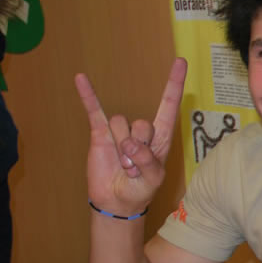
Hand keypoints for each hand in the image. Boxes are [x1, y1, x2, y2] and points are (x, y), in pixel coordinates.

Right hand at [75, 59, 186, 215]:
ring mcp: (120, 131)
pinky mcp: (100, 134)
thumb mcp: (154, 178)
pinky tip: (81, 78)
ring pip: (121, 124)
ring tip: (123, 166)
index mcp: (161, 136)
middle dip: (138, 149)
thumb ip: (147, 161)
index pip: (168, 104)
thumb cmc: (141, 188)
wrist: (117, 200)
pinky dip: (87, 95)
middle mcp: (141, 130)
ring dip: (121, 149)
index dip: (174, 84)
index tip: (180, 62)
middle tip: (135, 169)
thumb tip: (129, 144)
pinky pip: (94, 110)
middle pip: (142, 123)